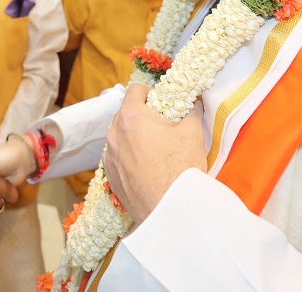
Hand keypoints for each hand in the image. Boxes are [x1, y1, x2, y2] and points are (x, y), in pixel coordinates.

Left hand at [103, 84, 205, 224]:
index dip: (151, 92)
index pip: (135, 90)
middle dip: (143, 115)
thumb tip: (193, 101)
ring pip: (120, 137)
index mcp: (130, 118)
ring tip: (156, 149)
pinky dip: (129, 156)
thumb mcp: (192, 131)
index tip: (162, 103)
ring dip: (135, 137)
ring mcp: (109, 158)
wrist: (171, 211)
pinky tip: (148, 167)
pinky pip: (118, 157)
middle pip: (125, 113)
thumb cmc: (181, 169)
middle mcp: (114, 135)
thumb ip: (190, 110)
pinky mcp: (111, 178)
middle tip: (163, 126)